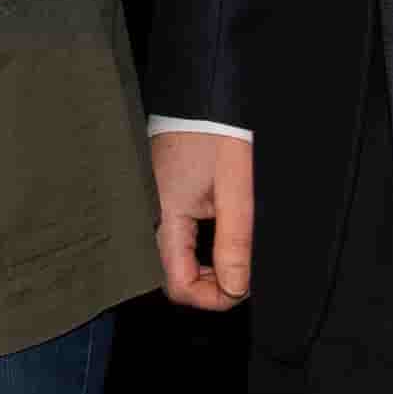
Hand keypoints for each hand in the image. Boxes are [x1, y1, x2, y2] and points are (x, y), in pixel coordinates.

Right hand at [154, 132, 255, 310]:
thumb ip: (234, 242)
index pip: (179, 286)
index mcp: (165, 218)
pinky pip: (170, 241)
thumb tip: (236, 289)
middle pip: (171, 279)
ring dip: (202, 269)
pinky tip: (214, 239)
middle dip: (208, 286)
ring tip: (231, 256)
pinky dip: (193, 251)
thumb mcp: (235, 189)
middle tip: (240, 272)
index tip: (242, 287)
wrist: (196, 95)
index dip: (213, 298)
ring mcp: (149, 209)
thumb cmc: (215, 134)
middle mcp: (149, 219)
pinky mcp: (154, 200)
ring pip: (170, 262)